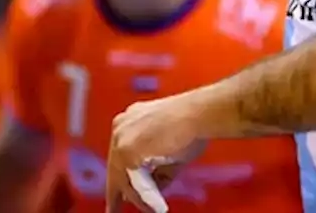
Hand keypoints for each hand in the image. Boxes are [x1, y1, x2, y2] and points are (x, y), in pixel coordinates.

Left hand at [105, 95, 207, 211]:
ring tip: (154, 208)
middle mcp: (121, 126)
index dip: (120, 178)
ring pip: (123, 179)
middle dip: (123, 192)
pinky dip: (143, 197)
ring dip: (139, 197)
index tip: (118, 196)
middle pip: (117, 168)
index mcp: (130, 121)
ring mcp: (121, 138)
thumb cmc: (192, 124)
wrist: (199, 113)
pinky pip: (131, 183)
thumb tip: (153, 189)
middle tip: (121, 208)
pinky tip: (155, 205)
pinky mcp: (126, 151)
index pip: (119, 156)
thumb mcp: (170, 150)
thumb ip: (157, 170)